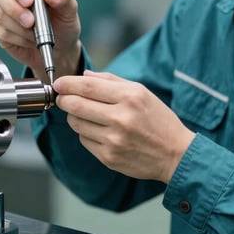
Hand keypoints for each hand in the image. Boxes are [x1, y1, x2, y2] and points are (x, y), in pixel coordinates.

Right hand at [0, 0, 81, 79]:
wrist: (60, 49)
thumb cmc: (63, 23)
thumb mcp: (69, 10)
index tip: (29, 0)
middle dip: (15, 9)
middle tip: (31, 22)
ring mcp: (3, 11)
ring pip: (0, 15)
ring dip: (21, 28)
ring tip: (37, 34)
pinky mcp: (0, 29)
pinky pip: (2, 33)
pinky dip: (19, 39)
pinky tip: (30, 40)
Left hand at [54, 70, 195, 183]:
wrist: (175, 154)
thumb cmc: (158, 120)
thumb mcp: (142, 92)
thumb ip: (111, 81)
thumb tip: (83, 76)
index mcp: (130, 97)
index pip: (87, 86)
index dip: (68, 84)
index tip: (59, 83)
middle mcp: (121, 118)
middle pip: (76, 105)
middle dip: (63, 99)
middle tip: (62, 98)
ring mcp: (114, 140)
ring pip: (76, 124)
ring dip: (74, 117)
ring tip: (87, 115)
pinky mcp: (109, 157)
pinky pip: (84, 141)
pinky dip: (86, 133)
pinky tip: (100, 131)